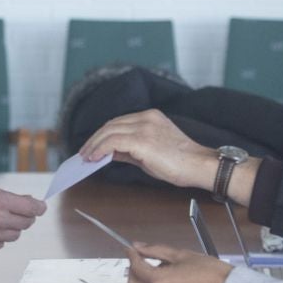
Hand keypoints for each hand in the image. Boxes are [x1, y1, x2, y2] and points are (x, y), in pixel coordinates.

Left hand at [79, 110, 219, 192]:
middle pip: (111, 125)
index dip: (103, 134)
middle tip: (84, 152)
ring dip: (94, 144)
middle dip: (95, 139)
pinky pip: (113, 142)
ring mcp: (144, 127)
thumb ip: (130, 150)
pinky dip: (100, 149)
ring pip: (109, 131)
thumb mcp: (151, 152)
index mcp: (150, 116)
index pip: (119, 122)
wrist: (199, 165)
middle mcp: (146, 118)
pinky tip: (94, 158)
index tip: (92, 146)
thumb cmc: (181, 162)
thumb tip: (110, 153)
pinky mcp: (142, 140)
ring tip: (86, 157)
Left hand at [125, 243, 231, 282]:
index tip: (132, 249)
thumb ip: (156, 251)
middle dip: (134, 271)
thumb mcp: (182, 255)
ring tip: (164, 271)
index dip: (132, 256)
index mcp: (159, 282)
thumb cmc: (210, 272)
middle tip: (141, 260)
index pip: (135, 268)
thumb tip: (138, 247)